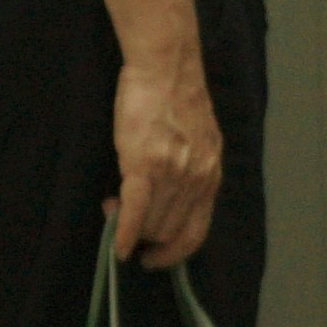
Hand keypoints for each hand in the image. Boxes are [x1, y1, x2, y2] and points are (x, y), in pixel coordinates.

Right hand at [110, 39, 223, 270]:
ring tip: (115, 208)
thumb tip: (168, 202)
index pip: (197, 232)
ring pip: (150, 224)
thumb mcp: (199, 143)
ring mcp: (172, 174)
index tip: (156, 258)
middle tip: (124, 219)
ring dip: (130, 228)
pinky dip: (124, 234)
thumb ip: (190, 173)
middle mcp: (197, 180)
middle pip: (169, 231)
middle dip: (145, 235)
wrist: (166, 68)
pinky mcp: (145, 164)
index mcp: (211, 176)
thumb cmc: (176, 99)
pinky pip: (135, 212)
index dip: (175, 253)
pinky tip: (116, 247)